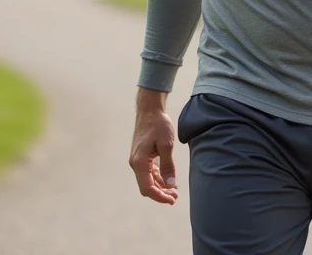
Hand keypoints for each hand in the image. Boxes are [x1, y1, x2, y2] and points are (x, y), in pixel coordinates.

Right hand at [129, 89, 178, 204]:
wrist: (149, 110)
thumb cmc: (158, 125)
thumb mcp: (166, 145)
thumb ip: (168, 165)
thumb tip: (171, 185)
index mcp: (139, 162)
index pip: (147, 187)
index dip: (159, 197)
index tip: (172, 200)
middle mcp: (136, 163)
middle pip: (147, 187)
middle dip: (161, 194)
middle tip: (175, 197)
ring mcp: (138, 160)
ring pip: (148, 181)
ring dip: (160, 187)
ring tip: (174, 192)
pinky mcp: (142, 157)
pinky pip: (149, 173)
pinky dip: (159, 179)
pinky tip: (169, 181)